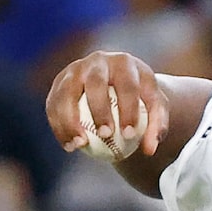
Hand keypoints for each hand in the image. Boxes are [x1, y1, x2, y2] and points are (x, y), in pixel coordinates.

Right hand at [45, 50, 166, 157]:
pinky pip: (55, 104)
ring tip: (80, 145)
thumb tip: (149, 150)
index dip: (128, 108)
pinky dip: (59, 126)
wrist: (116, 86)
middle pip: (95, 83)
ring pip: (67, 92)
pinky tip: (69, 147)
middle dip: (99, 109)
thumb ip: (157, 127)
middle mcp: (98, 61)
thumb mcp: (154, 110)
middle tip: (105, 135)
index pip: (127, 84)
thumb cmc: (140, 101)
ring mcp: (76, 69)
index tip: (128, 134)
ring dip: (70, 119)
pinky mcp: (60, 83)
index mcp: (124, 63)